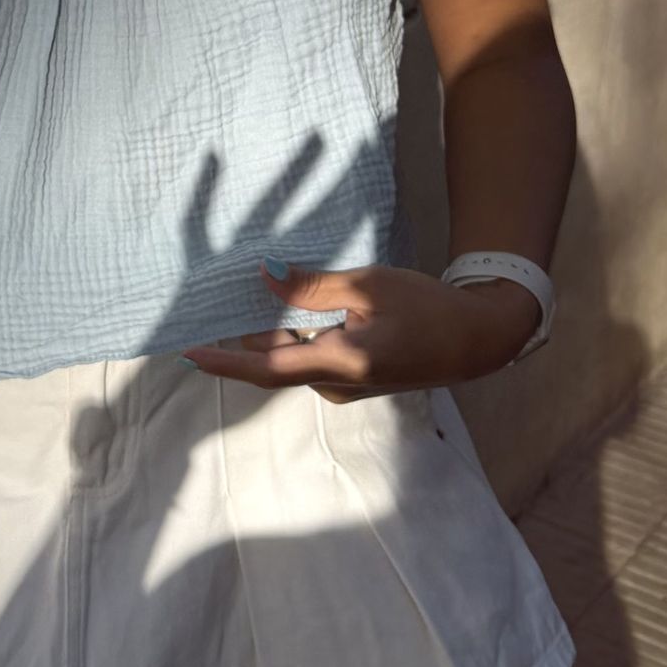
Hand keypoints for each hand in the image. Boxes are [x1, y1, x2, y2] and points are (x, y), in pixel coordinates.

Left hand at [180, 262, 540, 401]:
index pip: (268, 368)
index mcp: (341, 363)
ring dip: (270, 338)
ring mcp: (347, 389)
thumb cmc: (427, 307)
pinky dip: (293, 340)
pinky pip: (311, 362)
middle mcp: (337, 386)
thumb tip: (264, 278)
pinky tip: (287, 314)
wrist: (477, 339)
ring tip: (246, 303)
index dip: (225, 362)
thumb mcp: (369, 285)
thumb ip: (313, 286)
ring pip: (292, 363)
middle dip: (243, 341)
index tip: (189, 353)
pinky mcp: (355, 383)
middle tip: (214, 309)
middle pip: (275, 364)